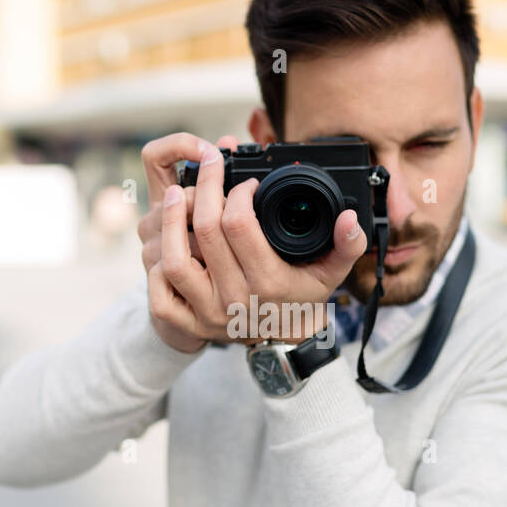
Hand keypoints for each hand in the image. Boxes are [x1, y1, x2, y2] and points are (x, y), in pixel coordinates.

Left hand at [153, 135, 367, 347]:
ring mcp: (207, 314)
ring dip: (171, 220)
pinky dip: (158, 267)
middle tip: (209, 167)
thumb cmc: (302, 296)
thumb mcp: (330, 272)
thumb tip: (349, 217)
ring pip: (174, 260)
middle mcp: (235, 300)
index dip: (239, 192)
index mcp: (268, 282)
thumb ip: (347, 244)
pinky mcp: (187, 324)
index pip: (239, 224)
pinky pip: (160, 293)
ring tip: (177, 194)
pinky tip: (169, 244)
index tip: (247, 183)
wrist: (284, 339)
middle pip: (206, 231)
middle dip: (205, 187)